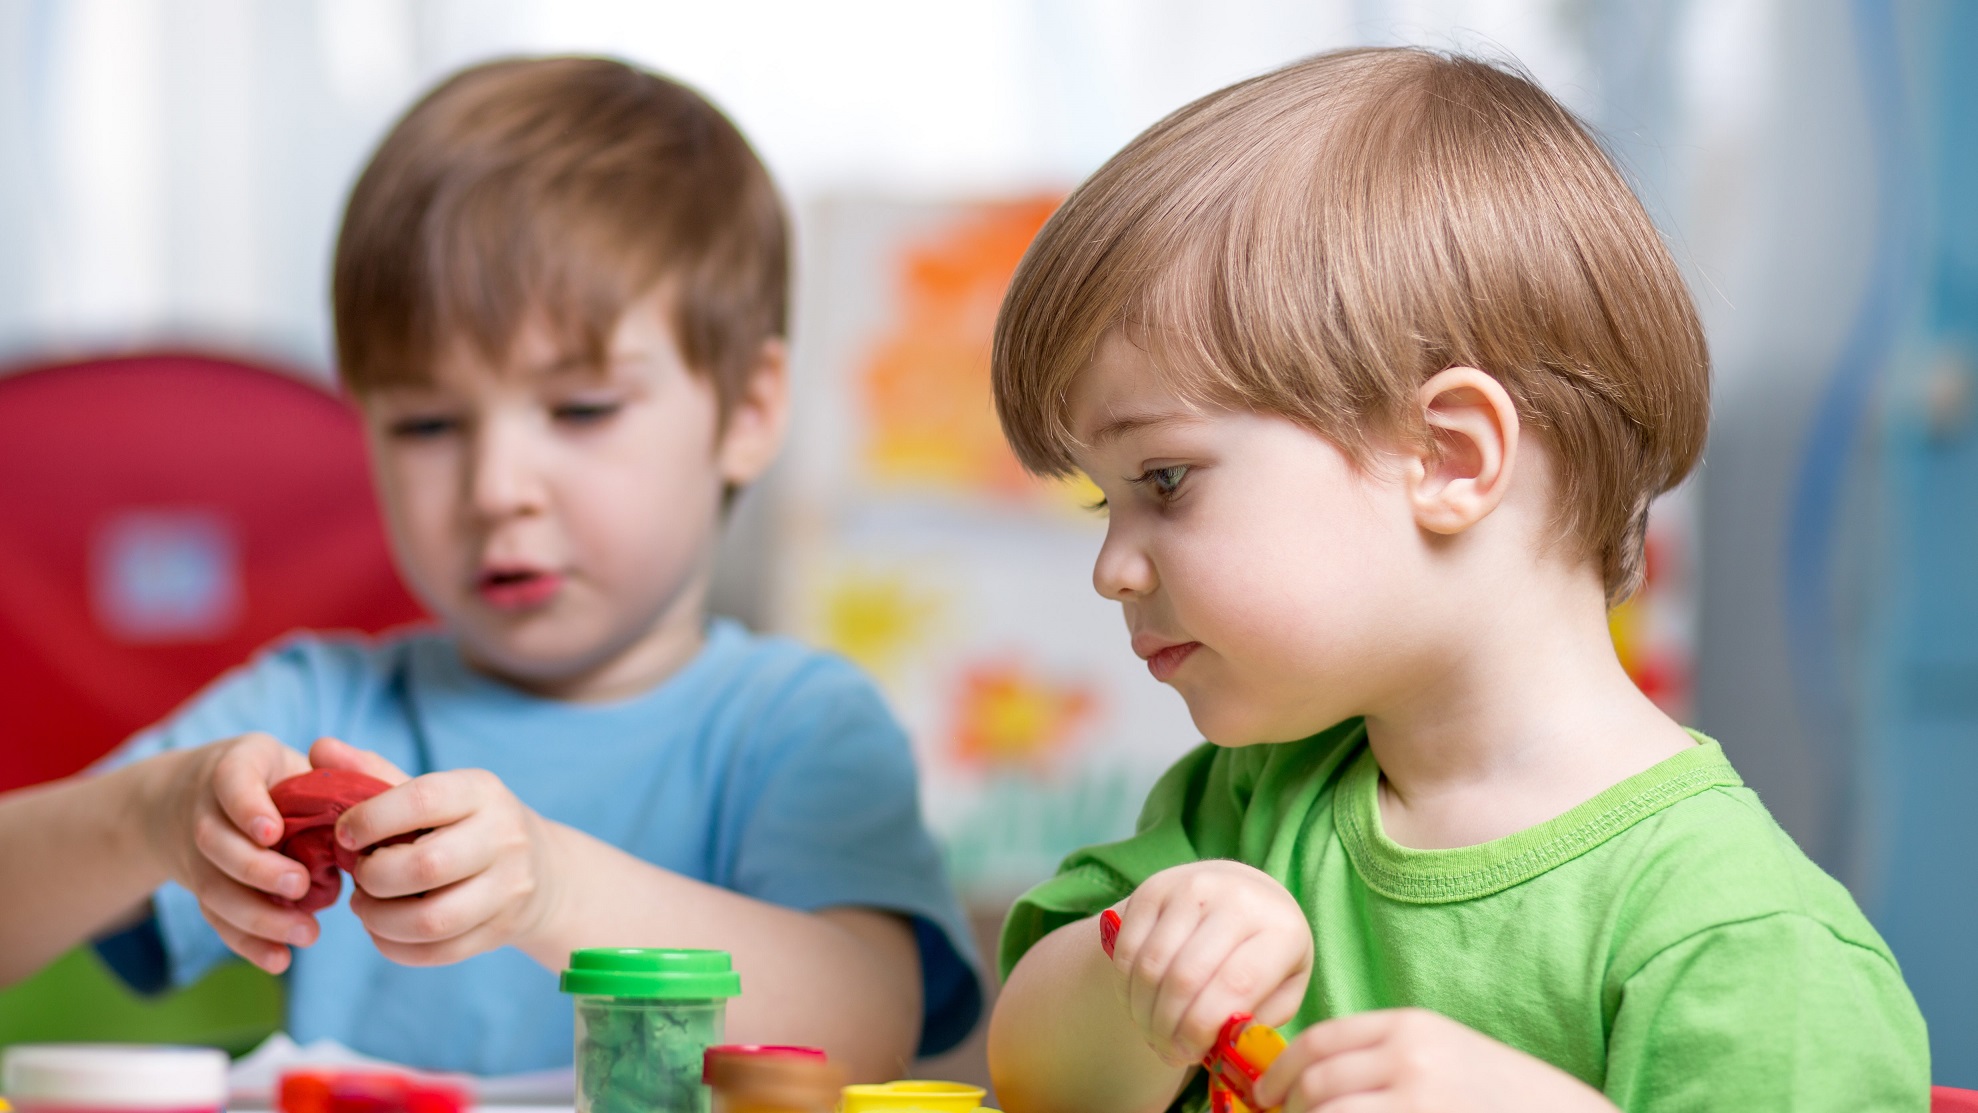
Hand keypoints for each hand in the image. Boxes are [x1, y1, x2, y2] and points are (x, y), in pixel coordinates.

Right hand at [144, 733, 319, 972]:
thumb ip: (331, 773)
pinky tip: (280, 960)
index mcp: (233, 767)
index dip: (247, 808)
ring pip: (213, 889)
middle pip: (216, 843)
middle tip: (300, 886)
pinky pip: (217, 919)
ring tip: (307, 932)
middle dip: (257, 870)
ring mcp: (196, 853)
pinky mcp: (202, 889)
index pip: (231, 781)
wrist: (191, 795)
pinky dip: (247, 944)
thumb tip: (370, 799)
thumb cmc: (270, 775)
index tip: (273, 832)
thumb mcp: (291, 757)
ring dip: (257, 916)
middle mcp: (203, 810)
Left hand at [312, 738, 562, 965]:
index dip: (370, 820)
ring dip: (379, 919)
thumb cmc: (465, 824)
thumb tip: (319, 748)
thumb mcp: (433, 792)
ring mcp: (507, 889)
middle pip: (425, 867)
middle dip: (373, 876)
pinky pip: (437, 952)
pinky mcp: (500, 931)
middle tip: (358, 875)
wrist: (542, 871)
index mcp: (481, 792)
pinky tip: (383, 930)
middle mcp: (503, 837)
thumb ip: (373, 772)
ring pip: (431, 920)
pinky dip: (395, 947)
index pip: (421, 800)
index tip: (344, 834)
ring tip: (364, 906)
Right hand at [1106, 860, 1312, 1066]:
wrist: (1245, 894)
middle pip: (1185, 977)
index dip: (1202, 1029)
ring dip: (1144, 1011)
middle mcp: (1237, 899)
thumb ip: (1256, 1023)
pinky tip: (1139, 1005)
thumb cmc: (1265, 955)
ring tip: (1152, 1033)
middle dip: (1168, 1027)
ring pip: (1152, 965)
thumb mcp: (1282, 990)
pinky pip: (1129, 948)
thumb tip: (1218, 1050)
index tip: (1189, 1055)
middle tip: (1167, 1051)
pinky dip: (1126, 987)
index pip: (1233, 985)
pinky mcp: (1155, 887)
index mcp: (1280, 930)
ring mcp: (1192, 887)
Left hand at [1253, 1008, 1617, 1112]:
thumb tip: (1309, 1079)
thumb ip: (1383, 1059)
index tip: (1266, 1093)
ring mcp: (1417, 1101)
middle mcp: (1410, 1058)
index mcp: (1411, 1027)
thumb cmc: (1501, 1097)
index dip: (1281, 1070)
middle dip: (1289, 1109)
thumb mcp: (1443, 1055)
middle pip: (1316, 1083)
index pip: (1320, 1041)